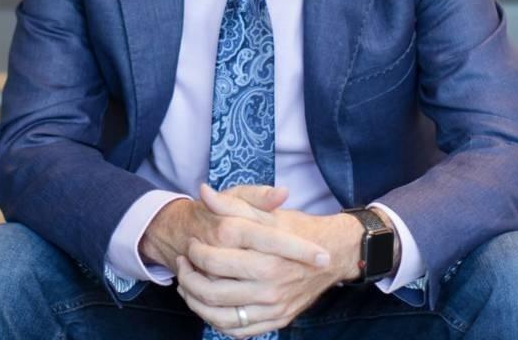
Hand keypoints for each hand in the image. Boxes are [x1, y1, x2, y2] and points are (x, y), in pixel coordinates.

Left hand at [173, 185, 365, 336]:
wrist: (333, 254)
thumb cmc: (296, 228)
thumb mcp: (265, 212)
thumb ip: (232, 204)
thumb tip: (204, 191)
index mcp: (267, 256)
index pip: (214, 260)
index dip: (195, 252)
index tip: (191, 243)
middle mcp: (271, 286)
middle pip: (212, 290)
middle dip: (188, 277)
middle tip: (184, 263)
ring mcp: (274, 307)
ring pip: (220, 315)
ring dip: (195, 301)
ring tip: (187, 284)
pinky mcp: (277, 321)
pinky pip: (237, 330)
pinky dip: (215, 320)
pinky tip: (208, 304)